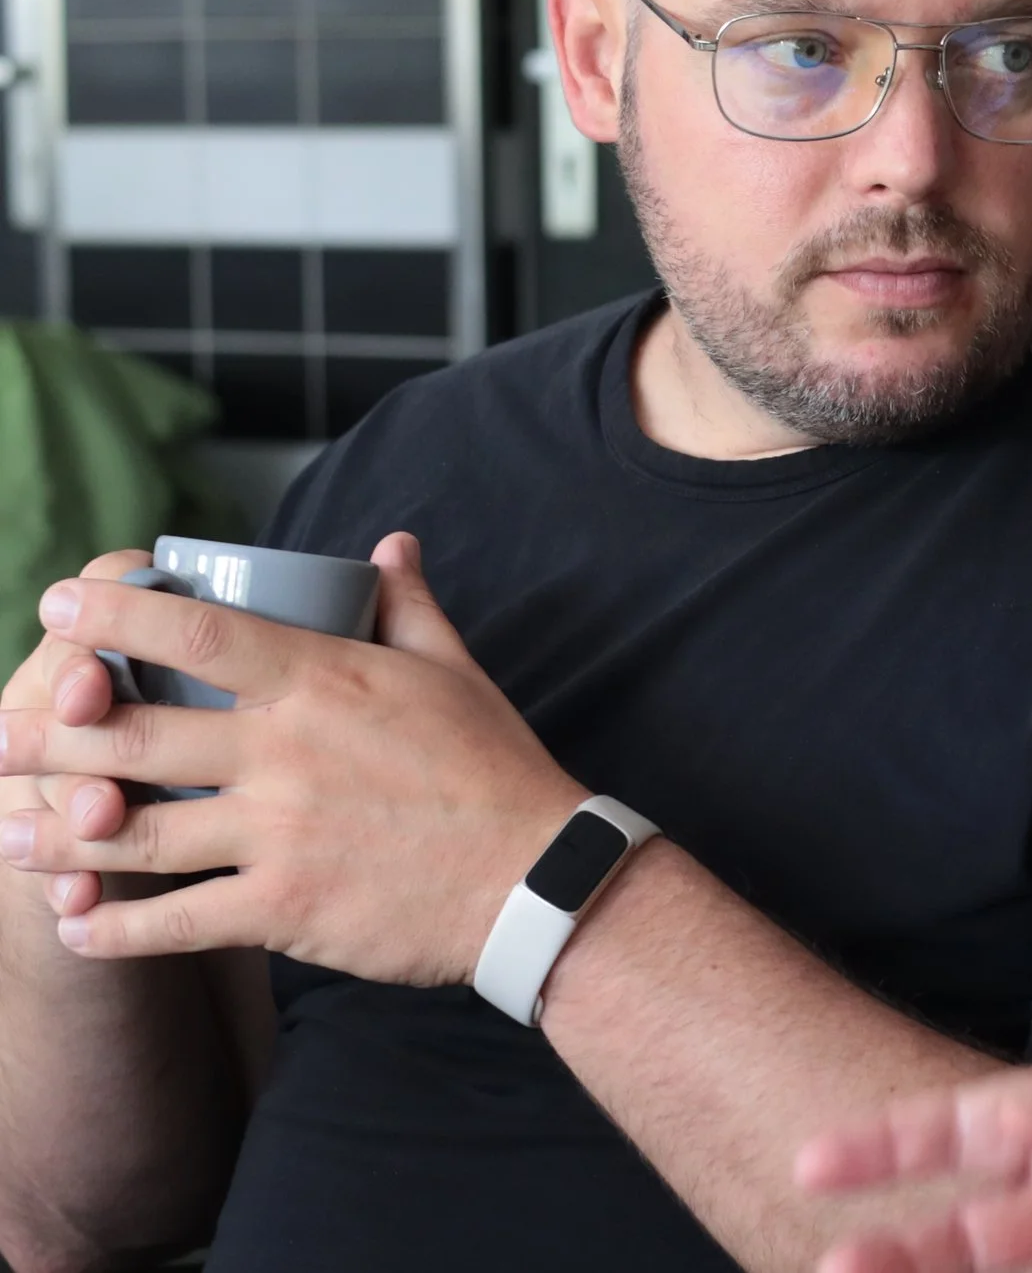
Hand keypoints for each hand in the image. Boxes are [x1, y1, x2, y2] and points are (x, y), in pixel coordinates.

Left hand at [0, 533, 587, 985]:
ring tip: (9, 833)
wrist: (537, 879)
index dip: (115, 616)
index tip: (57, 606)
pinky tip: (74, 925)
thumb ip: (408, 605)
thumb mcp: (455, 672)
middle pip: (135, 736)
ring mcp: (281, 833)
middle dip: (47, 736)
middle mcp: (288, 752)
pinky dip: (112, 928)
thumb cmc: (496, 770)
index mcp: (325, 682)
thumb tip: (389, 545)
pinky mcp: (285, 908)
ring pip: (135, 832)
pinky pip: (174, 921)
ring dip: (58, 836)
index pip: (197, 631)